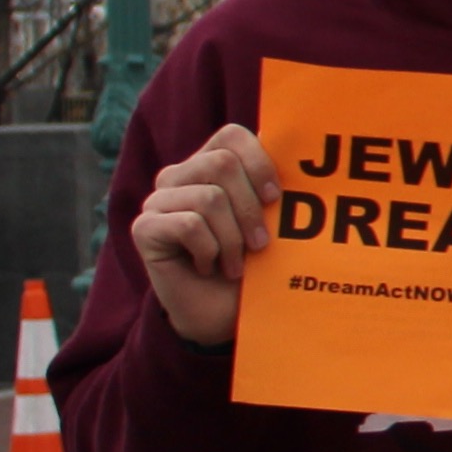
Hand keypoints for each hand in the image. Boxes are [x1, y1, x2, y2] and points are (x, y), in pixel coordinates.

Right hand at [132, 124, 281, 349]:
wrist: (222, 316)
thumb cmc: (253, 266)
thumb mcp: (272, 223)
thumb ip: (277, 189)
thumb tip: (308, 161)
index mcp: (210, 164)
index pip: (232, 134)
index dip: (259, 162)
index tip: (276, 198)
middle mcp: (178, 176)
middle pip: (221, 164)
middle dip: (250, 208)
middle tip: (260, 244)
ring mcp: (157, 200)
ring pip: (209, 198)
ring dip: (233, 238)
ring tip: (235, 263)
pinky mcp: (143, 228)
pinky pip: (188, 225)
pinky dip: (210, 251)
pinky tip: (208, 267)